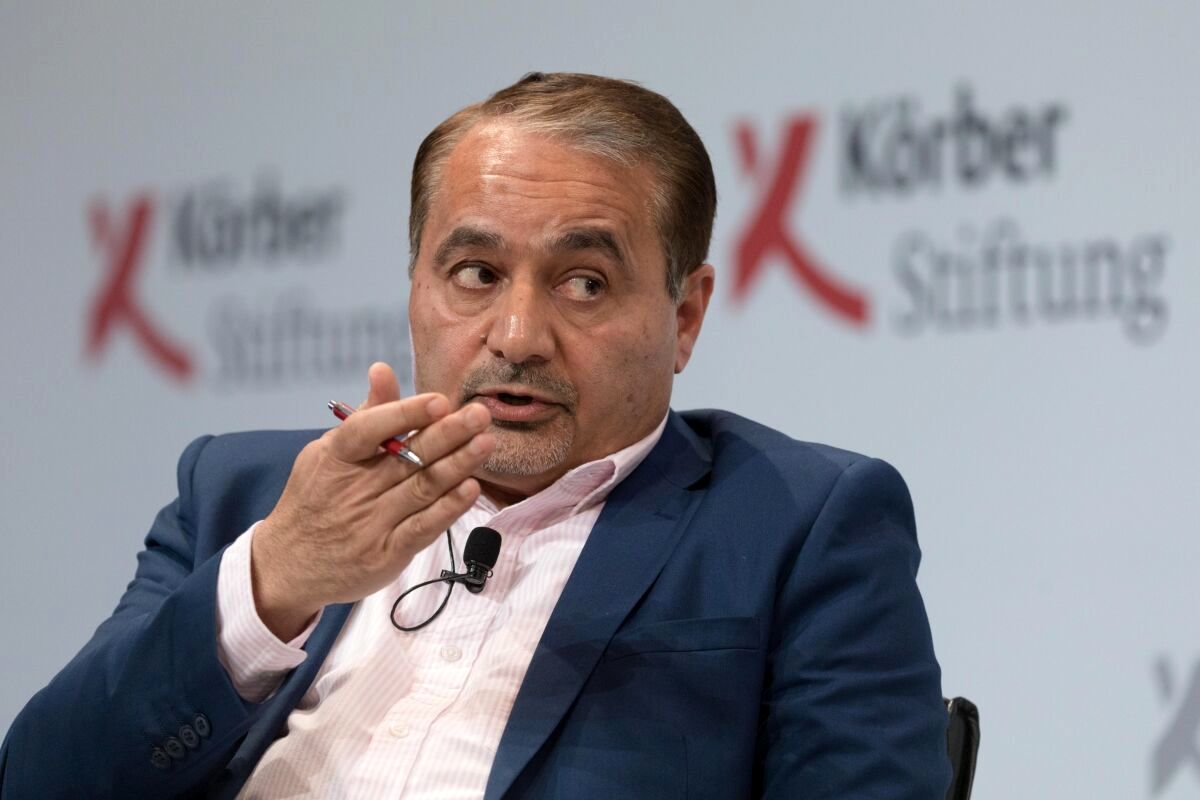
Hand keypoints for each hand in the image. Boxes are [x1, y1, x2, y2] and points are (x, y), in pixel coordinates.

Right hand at [250, 362, 494, 639]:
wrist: (290, 565)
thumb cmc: (317, 498)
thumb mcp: (328, 453)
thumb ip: (366, 415)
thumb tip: (383, 369)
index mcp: (336, 457)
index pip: (368, 430)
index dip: (404, 414)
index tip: (439, 400)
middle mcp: (354, 490)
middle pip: (407, 458)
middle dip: (448, 434)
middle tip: (480, 415)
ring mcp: (371, 524)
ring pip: (422, 488)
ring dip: (458, 465)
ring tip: (486, 443)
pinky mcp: (386, 554)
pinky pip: (423, 528)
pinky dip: (448, 508)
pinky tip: (471, 488)